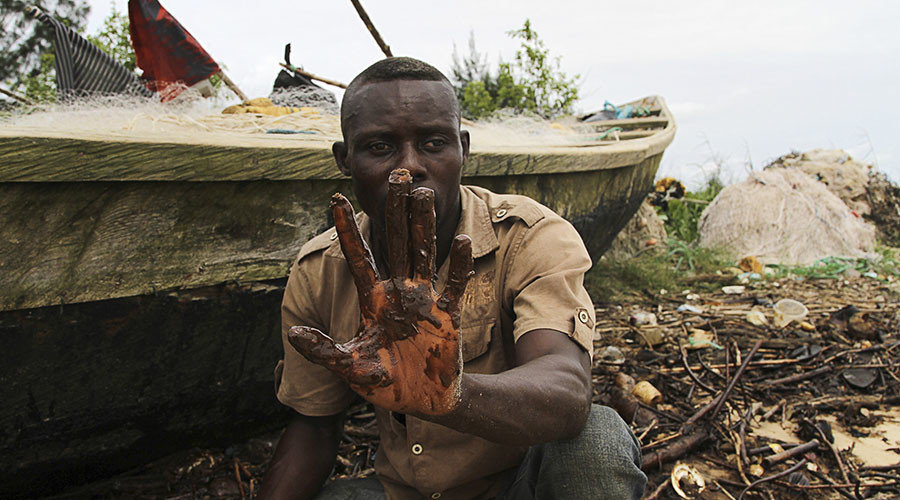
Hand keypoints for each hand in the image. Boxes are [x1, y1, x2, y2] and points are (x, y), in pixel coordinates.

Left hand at [287, 169, 473, 414]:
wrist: (422, 401)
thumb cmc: (384, 383)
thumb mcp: (348, 367)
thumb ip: (323, 351)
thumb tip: (292, 332)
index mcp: (373, 298)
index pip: (359, 256)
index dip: (348, 229)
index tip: (336, 198)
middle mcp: (399, 291)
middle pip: (397, 241)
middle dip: (395, 210)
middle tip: (396, 176)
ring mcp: (425, 299)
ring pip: (424, 252)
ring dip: (424, 224)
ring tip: (423, 193)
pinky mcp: (448, 314)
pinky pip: (454, 283)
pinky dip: (459, 263)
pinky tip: (460, 238)